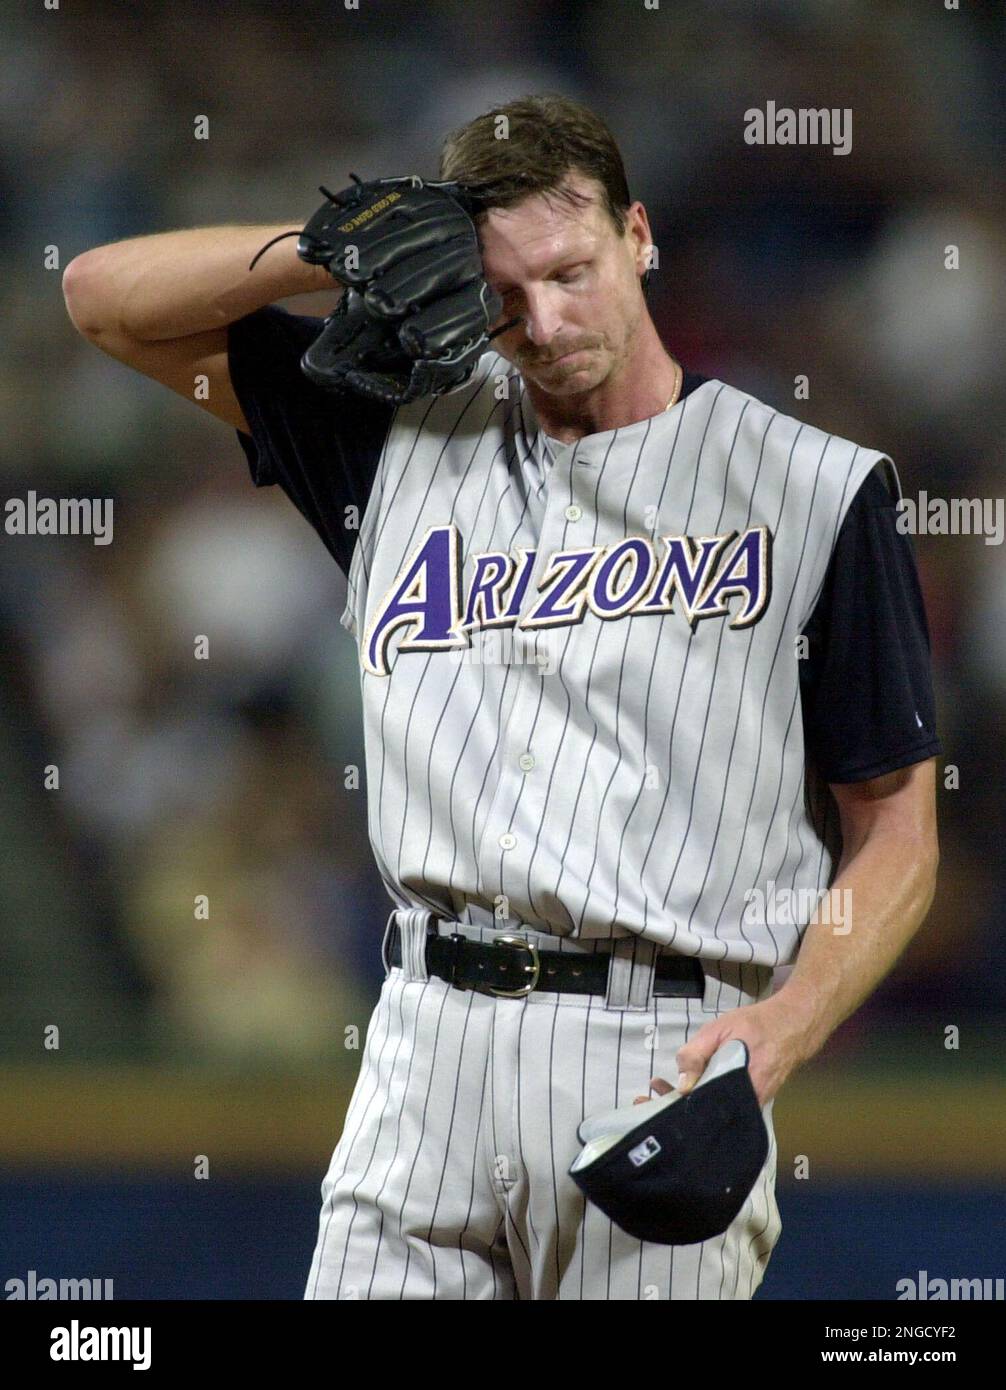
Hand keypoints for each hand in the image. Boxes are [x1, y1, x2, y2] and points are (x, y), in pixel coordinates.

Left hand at [632, 995, 814, 1108]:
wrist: (794, 1026)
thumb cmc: (757, 1025)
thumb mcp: (722, 1029)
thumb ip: (698, 1053)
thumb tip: (681, 1084)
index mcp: (738, 1089)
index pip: (699, 1109)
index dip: (671, 1108)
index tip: (646, 1103)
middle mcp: (744, 1106)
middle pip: (703, 1116)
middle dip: (671, 1109)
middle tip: (642, 1100)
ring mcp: (748, 1106)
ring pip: (711, 1110)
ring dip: (684, 1102)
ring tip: (657, 1090)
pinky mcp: (750, 1102)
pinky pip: (721, 1104)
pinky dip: (701, 1097)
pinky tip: (684, 1087)